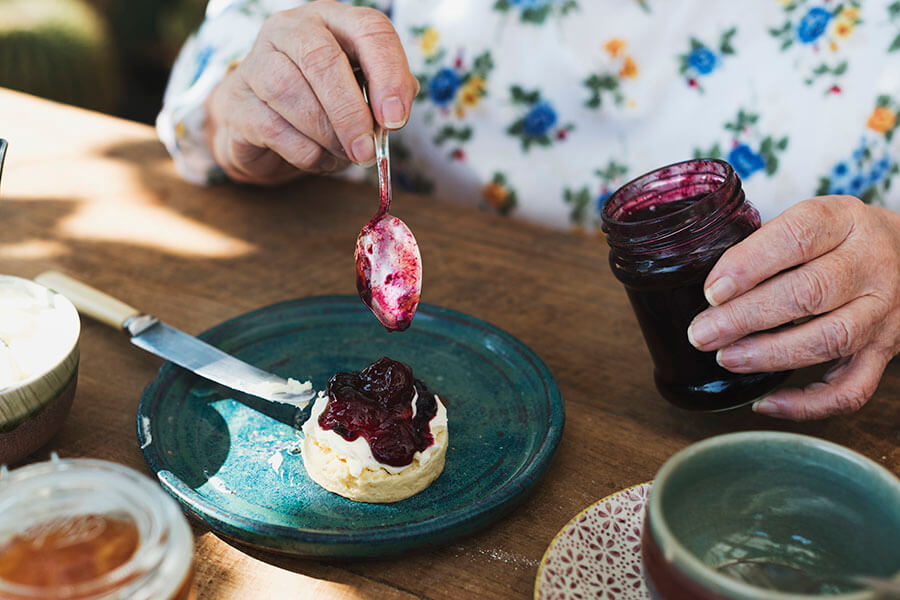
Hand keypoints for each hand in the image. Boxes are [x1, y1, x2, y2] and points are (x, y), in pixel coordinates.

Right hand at [204, 0, 417, 183]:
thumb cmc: (320, 103)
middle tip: (367, 149)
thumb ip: (383, 95)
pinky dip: (305, 152)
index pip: (370, 29)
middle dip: (350, 112)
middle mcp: (290, 30)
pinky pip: (273, 128)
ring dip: (326, 134)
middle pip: (321, 59)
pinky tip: (319, 158)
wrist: (260, 125)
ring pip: (290, 91)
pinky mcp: (237, 102)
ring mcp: (256, 62)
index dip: (389, 74)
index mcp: (333, 20)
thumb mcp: (359, 92)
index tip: (396, 119)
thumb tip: (393, 115)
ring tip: (344, 154)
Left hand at [687, 195, 899, 419]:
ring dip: (770, 354)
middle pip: (809, 292)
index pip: (797, 237)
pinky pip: (851, 390)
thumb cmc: (840, 239)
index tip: (712, 290)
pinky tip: (765, 402)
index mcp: (846, 221)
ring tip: (726, 358)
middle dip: (746, 316)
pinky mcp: (885, 353)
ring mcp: (883, 312)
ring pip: (831, 338)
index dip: (749, 264)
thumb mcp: (812, 220)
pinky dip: (807, 404)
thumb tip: (708, 285)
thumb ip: (766, 244)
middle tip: (702, 332)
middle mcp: (871, 265)